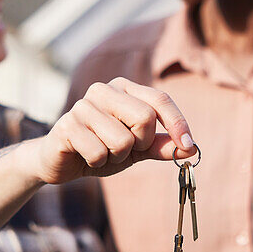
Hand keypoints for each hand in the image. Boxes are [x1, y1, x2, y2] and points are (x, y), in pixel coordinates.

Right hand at [32, 77, 194, 183]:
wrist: (61, 162)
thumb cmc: (102, 149)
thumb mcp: (137, 149)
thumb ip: (162, 146)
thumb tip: (191, 150)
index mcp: (124, 88)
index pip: (160, 99)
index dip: (178, 123)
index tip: (189, 146)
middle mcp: (103, 90)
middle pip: (145, 118)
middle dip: (141, 144)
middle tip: (125, 149)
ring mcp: (83, 106)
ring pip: (122, 140)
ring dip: (116, 157)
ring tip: (102, 152)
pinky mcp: (66, 125)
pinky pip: (98, 153)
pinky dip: (97, 163)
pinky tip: (86, 156)